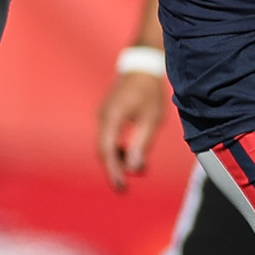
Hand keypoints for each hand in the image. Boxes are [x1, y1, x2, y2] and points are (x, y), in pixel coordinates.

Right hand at [97, 71, 168, 191]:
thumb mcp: (151, 119)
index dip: (114, 171)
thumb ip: (142, 144)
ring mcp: (104, 115)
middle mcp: (103, 117)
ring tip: (133, 171)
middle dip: (114, 168)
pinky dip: (117, 149)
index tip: (121, 187)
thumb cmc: (149, 92)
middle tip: (123, 187)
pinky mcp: (108, 115)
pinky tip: (129, 155)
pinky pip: (108, 137)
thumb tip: (134, 169)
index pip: (108, 150)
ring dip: (117, 159)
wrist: (142, 67)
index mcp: (112, 117)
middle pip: (103, 150)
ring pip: (105, 144)